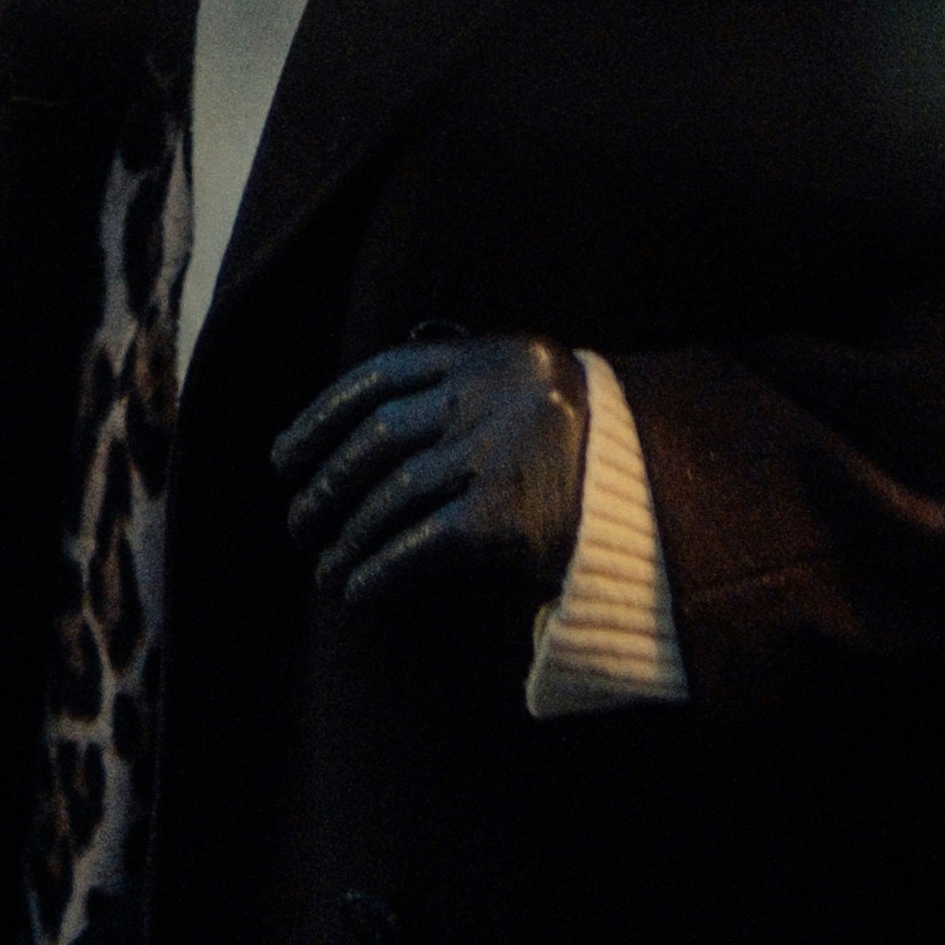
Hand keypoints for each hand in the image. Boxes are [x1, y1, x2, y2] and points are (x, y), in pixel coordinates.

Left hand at [273, 328, 590, 607]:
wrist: (659, 498)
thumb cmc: (584, 448)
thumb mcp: (529, 390)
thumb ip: (461, 390)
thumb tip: (353, 430)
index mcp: (493, 354)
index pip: (382, 373)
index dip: (322, 415)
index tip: (285, 454)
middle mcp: (492, 395)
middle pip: (376, 437)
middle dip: (324, 483)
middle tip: (298, 520)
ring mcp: (499, 454)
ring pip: (390, 495)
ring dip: (346, 537)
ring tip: (324, 567)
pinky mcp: (505, 518)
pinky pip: (419, 545)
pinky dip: (380, 569)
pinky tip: (358, 589)